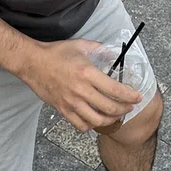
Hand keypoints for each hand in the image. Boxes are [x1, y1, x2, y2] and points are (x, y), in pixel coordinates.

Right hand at [18, 38, 141, 131]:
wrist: (33, 62)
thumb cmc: (56, 53)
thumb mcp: (81, 45)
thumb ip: (100, 49)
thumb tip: (114, 54)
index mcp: (87, 73)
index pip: (115, 90)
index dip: (130, 96)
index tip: (138, 97)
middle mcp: (80, 90)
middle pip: (109, 108)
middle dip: (124, 109)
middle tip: (129, 107)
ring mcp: (71, 102)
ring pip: (97, 120)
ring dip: (110, 120)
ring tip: (115, 115)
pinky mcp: (62, 109)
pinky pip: (80, 125)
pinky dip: (91, 125)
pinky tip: (95, 119)